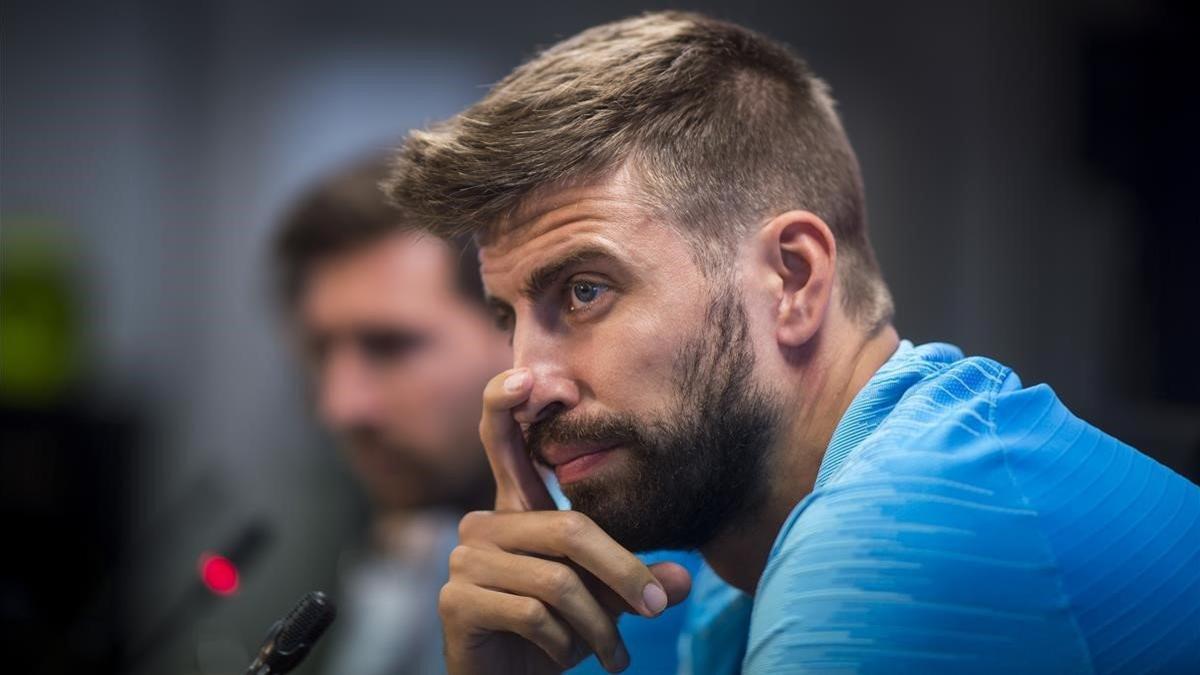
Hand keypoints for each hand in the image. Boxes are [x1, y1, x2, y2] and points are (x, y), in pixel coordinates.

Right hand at [439, 368, 691, 673]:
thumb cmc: (552, 635)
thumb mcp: (604, 601)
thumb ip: (637, 580)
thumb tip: (684, 578)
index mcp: (515, 511)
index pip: (502, 443)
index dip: (506, 403)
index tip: (529, 377)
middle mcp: (483, 526)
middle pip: (570, 530)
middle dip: (622, 574)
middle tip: (654, 610)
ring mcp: (464, 561)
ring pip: (557, 581)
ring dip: (598, 625)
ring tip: (615, 655)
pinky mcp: (456, 600)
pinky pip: (532, 613)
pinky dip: (565, 644)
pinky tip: (566, 658)